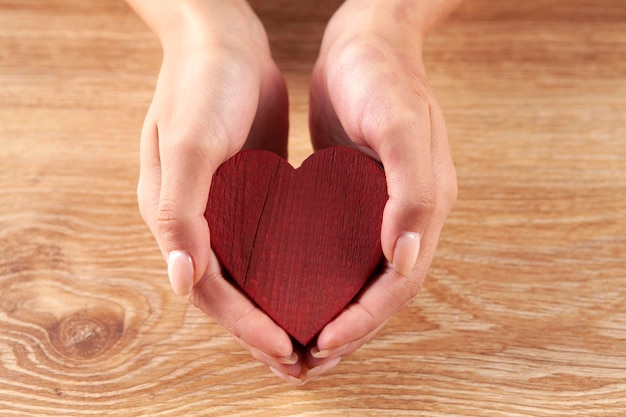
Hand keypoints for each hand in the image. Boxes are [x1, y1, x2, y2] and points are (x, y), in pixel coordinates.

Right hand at [134, 1, 302, 376]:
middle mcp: (198, 221)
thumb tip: (180, 280)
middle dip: (263, 329)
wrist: (224, 41)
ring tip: (311, 339)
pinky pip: (269, 243)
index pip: (209, 288)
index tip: (283, 348)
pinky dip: (289, 271)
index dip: (244, 323)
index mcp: (173, 216)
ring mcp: (226, 208)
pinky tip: (316, 285)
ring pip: (252, 273)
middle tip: (301, 363)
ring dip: (278, 308)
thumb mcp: (190, 141)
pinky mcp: (253, 193)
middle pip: (231, 290)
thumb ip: (179, 211)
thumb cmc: (202, 85)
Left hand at [305, 0, 457, 378]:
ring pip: (360, 276)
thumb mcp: (400, 124)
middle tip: (308, 362)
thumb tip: (404, 260)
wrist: (365, 38)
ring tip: (302, 342)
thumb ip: (412, 193)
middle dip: (350, 331)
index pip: (399, 283)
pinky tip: (294, 290)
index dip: (366, 319)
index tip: (324, 342)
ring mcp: (379, 207)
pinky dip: (322, 279)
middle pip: (381, 291)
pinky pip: (340, 249)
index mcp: (425, 205)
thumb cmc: (383, 75)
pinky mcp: (353, 196)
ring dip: (336, 313)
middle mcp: (406, 215)